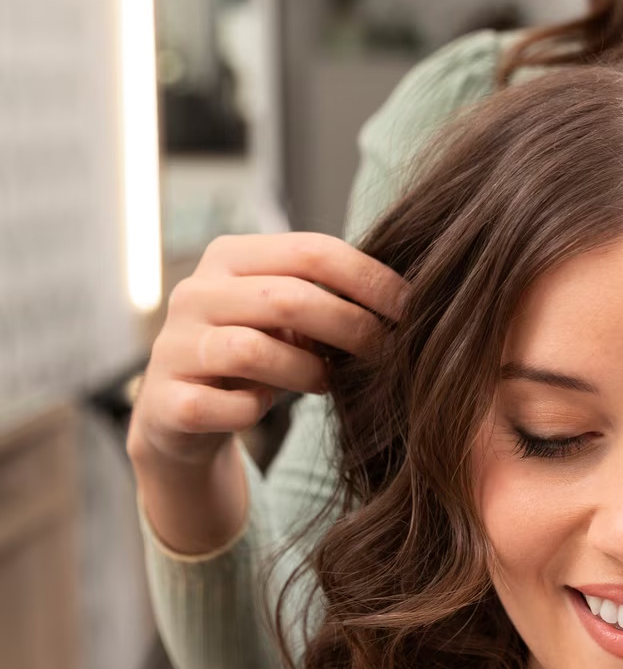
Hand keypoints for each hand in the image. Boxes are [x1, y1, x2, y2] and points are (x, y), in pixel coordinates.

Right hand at [128, 233, 404, 554]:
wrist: (184, 417)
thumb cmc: (257, 355)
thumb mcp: (290, 317)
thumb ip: (329, 296)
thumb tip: (407, 300)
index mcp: (229, 257)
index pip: (312, 251)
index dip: (369, 279)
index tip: (411, 308)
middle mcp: (194, 293)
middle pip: (288, 297)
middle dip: (350, 326)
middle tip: (385, 352)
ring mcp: (174, 346)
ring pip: (254, 350)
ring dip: (307, 371)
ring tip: (326, 382)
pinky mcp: (166, 402)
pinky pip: (227, 406)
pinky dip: (256, 411)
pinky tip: (263, 408)